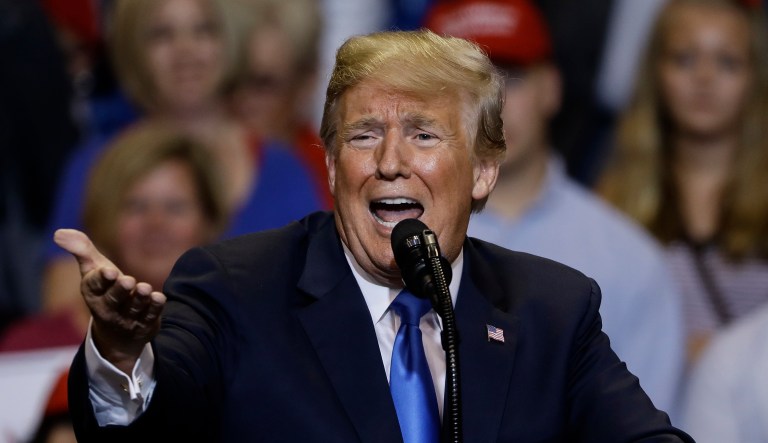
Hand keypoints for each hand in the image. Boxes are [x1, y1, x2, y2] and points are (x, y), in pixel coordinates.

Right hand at [54, 229, 165, 372]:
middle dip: (120, 290)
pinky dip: (154, 308)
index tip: (108, 271)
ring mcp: (127, 318)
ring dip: (140, 298)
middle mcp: (108, 308)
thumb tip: (59, 233)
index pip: (94, 286)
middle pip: (113, 299)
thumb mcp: (93, 271)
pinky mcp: (145, 324)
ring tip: (144, 288)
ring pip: (134, 308)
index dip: (101, 279)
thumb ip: (82, 251)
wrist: (118, 334)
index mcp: (93, 294)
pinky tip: (159, 298)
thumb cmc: (105, 292)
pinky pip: (150, 316)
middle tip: (128, 280)